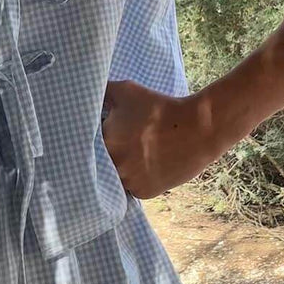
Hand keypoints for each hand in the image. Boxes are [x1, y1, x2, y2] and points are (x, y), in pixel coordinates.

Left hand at [101, 79, 222, 199]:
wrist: (196, 128)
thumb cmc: (160, 107)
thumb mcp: (127, 91)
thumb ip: (102, 92)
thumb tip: (87, 92)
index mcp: (104, 141)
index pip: (91, 144)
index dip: (101, 138)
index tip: (113, 132)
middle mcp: (113, 165)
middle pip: (103, 162)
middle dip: (112, 153)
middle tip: (129, 143)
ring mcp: (128, 181)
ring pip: (116, 176)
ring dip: (123, 168)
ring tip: (140, 153)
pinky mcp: (143, 193)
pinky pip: (132, 188)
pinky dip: (137, 179)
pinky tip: (149, 164)